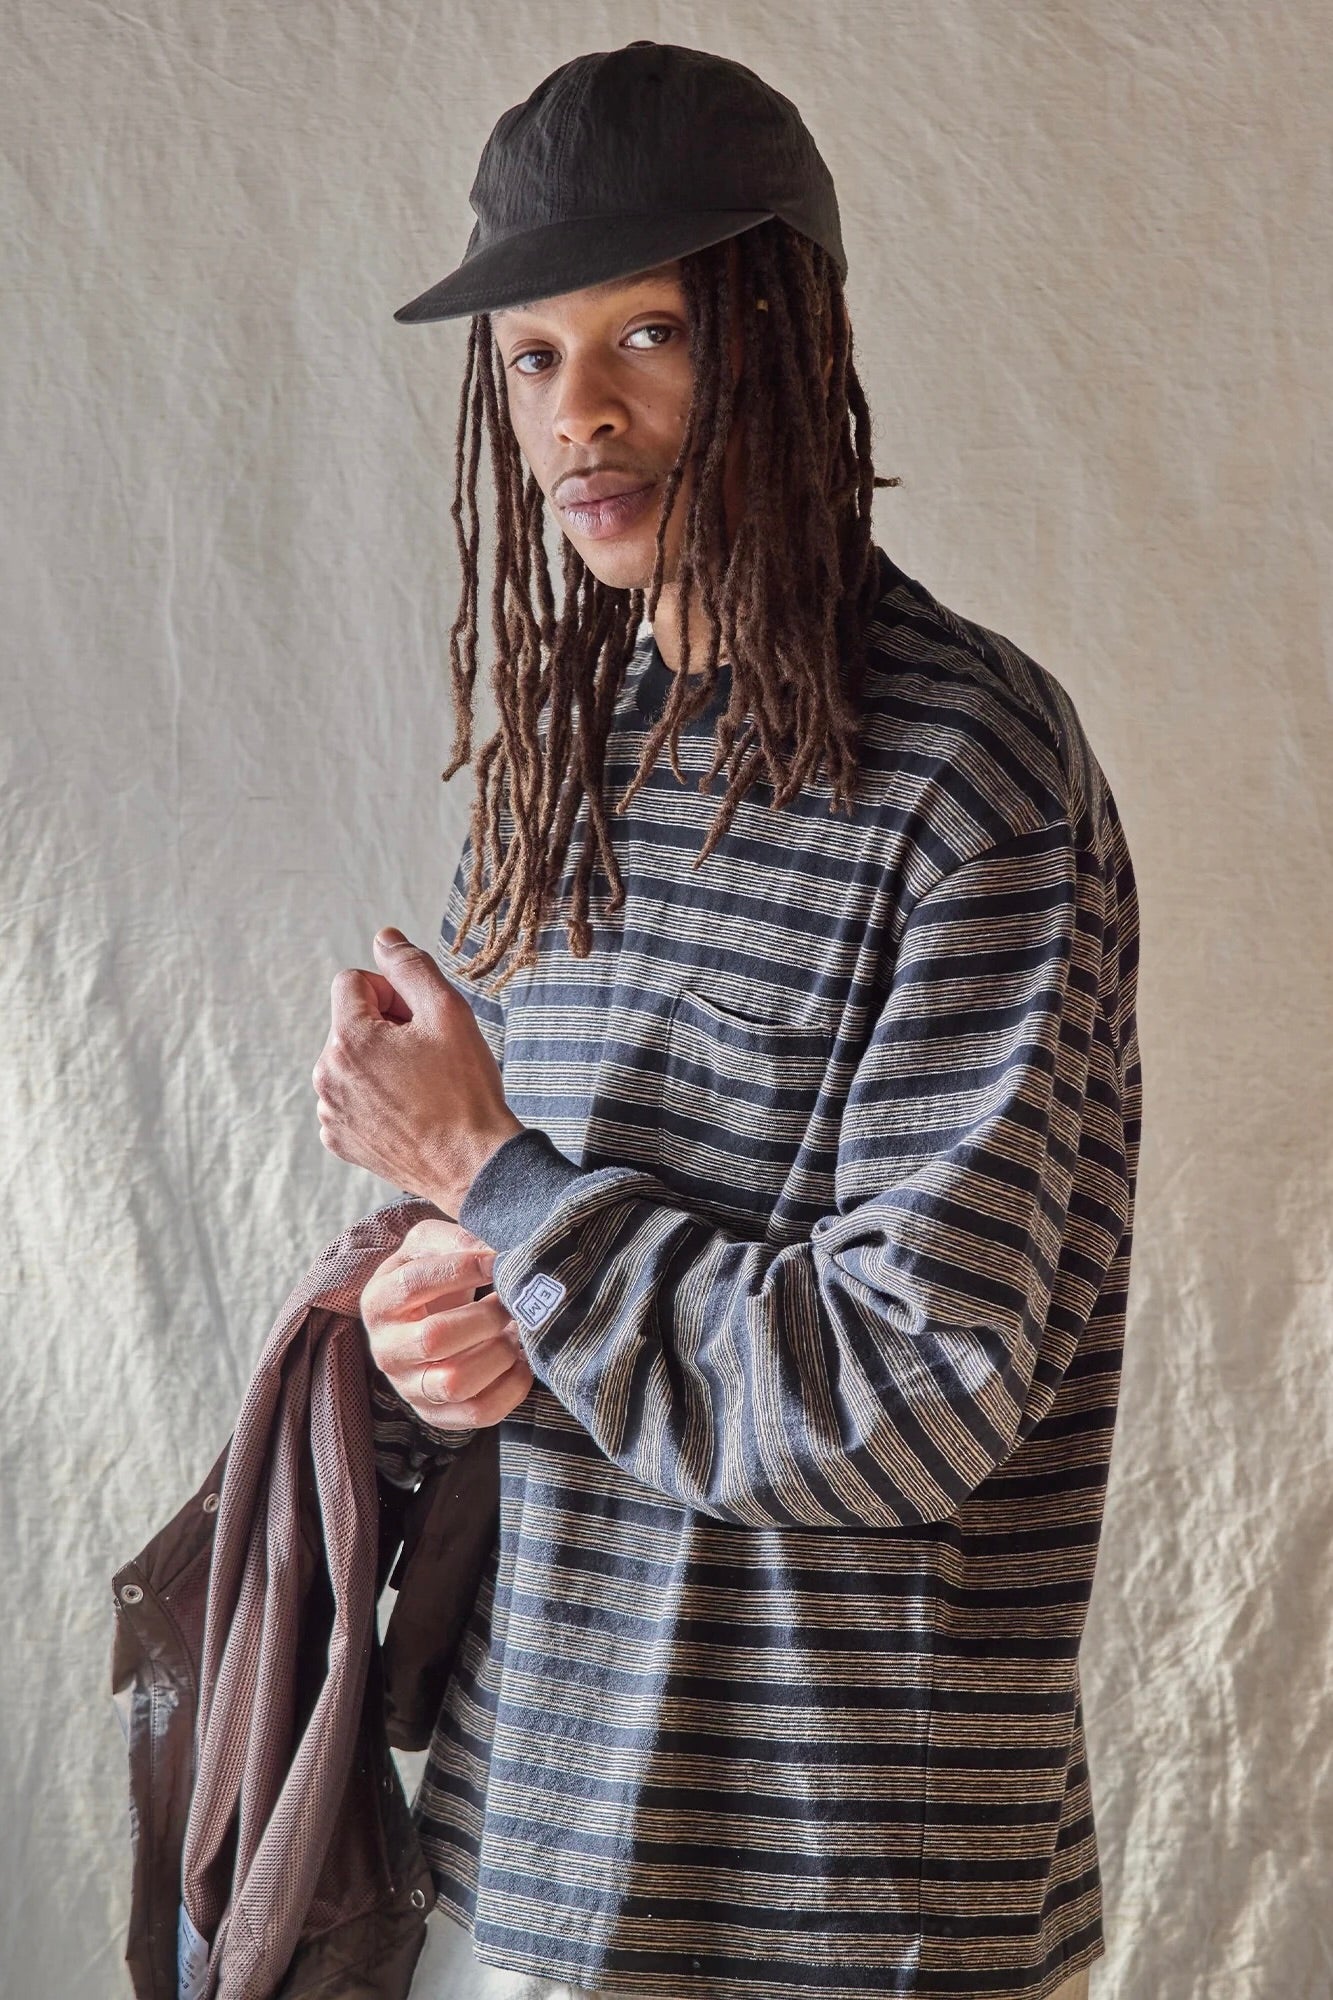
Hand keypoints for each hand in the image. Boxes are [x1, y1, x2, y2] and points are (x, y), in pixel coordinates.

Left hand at [312, 926, 523, 1213]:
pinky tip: (409, 1112)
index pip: (353, 982)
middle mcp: (326, 1074)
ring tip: (421, 1087)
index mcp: (348, 1038)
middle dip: (385, 1029)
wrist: (473, 1166)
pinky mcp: (339, 1140)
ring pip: (349, 1061)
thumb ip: (411, 967)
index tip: (420, 1020)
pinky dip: (374, 1098)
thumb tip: (384, 937)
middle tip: (428, 1056)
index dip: (391, 993)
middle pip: (350, 1023)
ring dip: (379, 1063)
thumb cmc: (465, 1089)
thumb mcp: (449, 1013)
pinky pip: (349, 1099)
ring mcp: (330, 1112)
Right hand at [361, 1217, 533, 1432]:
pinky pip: (480, 1412)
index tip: (496, 1261)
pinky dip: (512, 1386)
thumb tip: (495, 1255)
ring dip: (499, 1352)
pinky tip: (518, 1360)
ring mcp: (410, 1388)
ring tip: (514, 1331)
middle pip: (435, 1338)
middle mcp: (386, 1351)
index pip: (414, 1284)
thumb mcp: (432, 1244)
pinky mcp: (438, 1416)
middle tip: (511, 1301)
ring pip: (456, 1382)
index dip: (462, 1270)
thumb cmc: (434, 1275)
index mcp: (378, 1302)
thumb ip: (457, 1239)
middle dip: (486, 1316)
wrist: (426, 1318)